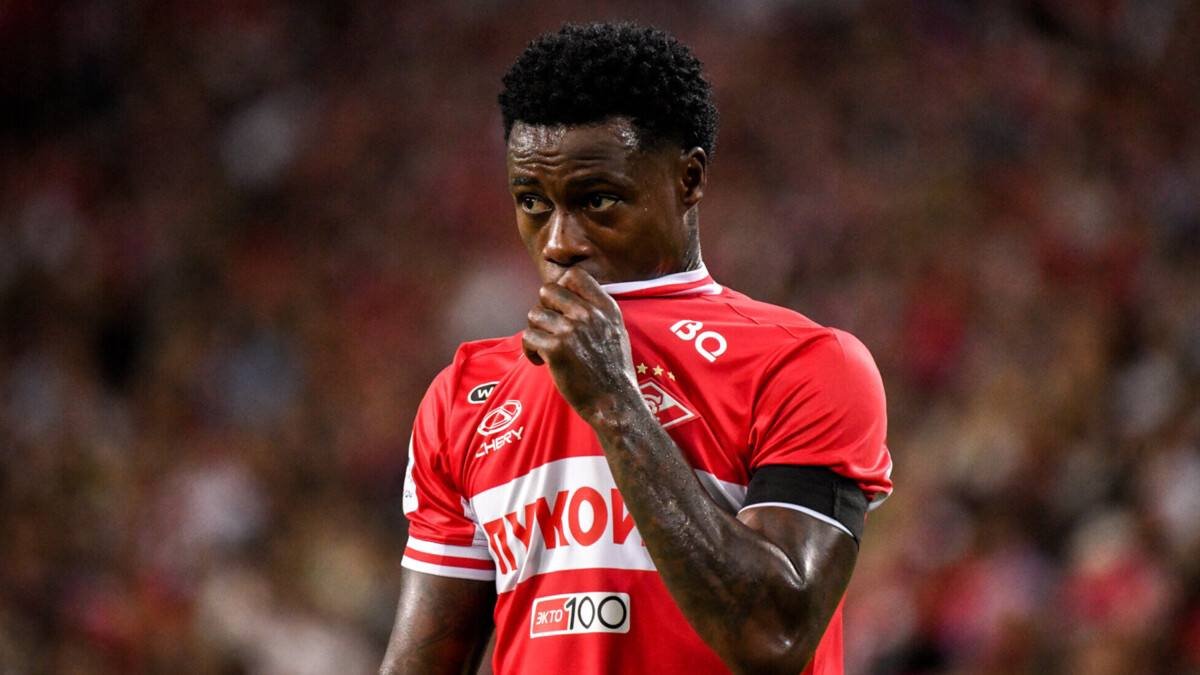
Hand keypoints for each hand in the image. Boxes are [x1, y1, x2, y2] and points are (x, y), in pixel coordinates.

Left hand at [522, 268, 638, 422]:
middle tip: (549, 329)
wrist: (614, 402)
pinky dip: (530, 350)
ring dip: (535, 331)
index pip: (574, 275)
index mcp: (605, 307)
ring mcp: (571, 330)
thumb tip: (569, 293)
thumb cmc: (613, 370)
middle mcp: (588, 314)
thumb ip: (597, 309)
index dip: (560, 286)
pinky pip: (528, 336)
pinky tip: (540, 361)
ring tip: (545, 348)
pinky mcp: (556, 349)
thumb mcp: (616, 329)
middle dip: (544, 309)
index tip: (559, 306)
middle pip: (547, 291)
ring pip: (533, 314)